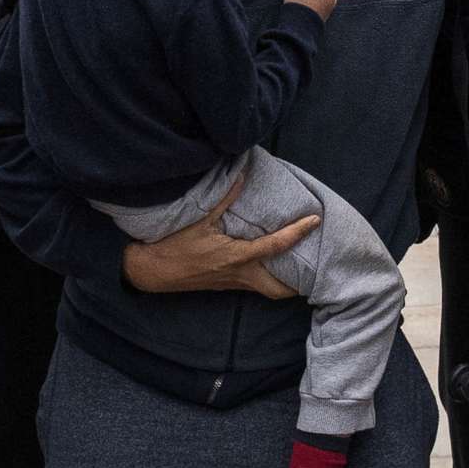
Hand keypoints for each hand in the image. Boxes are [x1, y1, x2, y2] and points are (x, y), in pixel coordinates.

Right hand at [121, 171, 313, 297]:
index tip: (315, 221)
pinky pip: (256, 286)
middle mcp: (240, 274)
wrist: (153, 272)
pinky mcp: (227, 285)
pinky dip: (270, 278)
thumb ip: (223, 198)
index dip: (298, 233)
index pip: (275, 246)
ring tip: (301, 266)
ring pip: (268, 290)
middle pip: (279, 289)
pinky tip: (273, 266)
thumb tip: (241, 177)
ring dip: (286, 282)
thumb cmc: (174, 246)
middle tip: (315, 264)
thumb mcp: (198, 219)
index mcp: (236, 256)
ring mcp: (234, 283)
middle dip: (299, 282)